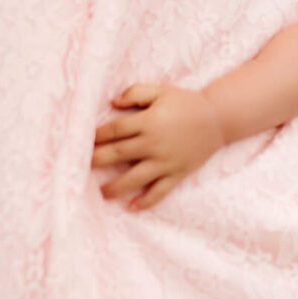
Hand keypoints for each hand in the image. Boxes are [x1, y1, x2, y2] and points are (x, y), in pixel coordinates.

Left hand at [91, 84, 225, 210]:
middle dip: (96, 160)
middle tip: (79, 167)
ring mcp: (166, 161)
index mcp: (148, 121)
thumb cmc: (186, 102)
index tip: (81, 141)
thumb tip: (112, 103)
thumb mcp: (161, 91)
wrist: (219, 118)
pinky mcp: (177, 173)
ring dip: (114, 187)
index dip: (95, 136)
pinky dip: (146, 201)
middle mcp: (154, 143)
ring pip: (134, 178)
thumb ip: (136, 93)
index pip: (114, 130)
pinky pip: (160, 191)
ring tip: (100, 192)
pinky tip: (132, 207)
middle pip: (118, 154)